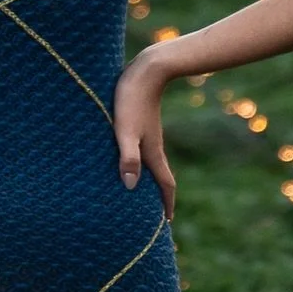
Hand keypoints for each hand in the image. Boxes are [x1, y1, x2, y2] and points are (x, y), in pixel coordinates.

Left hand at [112, 49, 175, 221]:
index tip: (167, 222)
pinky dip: (141, 164)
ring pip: (152, 164)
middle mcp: (153, 146)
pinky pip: (144, 151)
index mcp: (152, 152)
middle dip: (161, 197)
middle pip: (160, 177)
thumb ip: (127, 157)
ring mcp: (149, 135)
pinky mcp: (142, 124)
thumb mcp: (125, 131)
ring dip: (150, 181)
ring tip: (142, 194)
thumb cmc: (131, 99)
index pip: (164, 184)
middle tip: (156, 216)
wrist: (146, 69)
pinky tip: (131, 161)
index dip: (166, 204)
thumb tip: (130, 186)